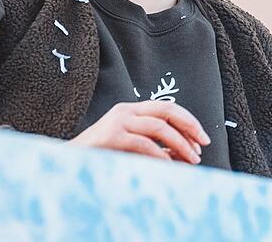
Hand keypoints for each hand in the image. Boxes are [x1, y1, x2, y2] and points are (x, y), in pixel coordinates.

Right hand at [68, 101, 210, 162]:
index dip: (188, 121)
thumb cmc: (102, 156)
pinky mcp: (111, 137)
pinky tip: (169, 165)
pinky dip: (160, 154)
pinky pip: (143, 143)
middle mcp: (125, 110)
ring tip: (191, 160)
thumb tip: (183, 153)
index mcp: (131, 109)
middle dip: (190, 127)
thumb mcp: (130, 146)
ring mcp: (118, 121)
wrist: (68, 161)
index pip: (167, 107)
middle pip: (167, 110)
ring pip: (159, 127)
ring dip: (180, 144)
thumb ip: (153, 144)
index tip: (202, 139)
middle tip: (203, 146)